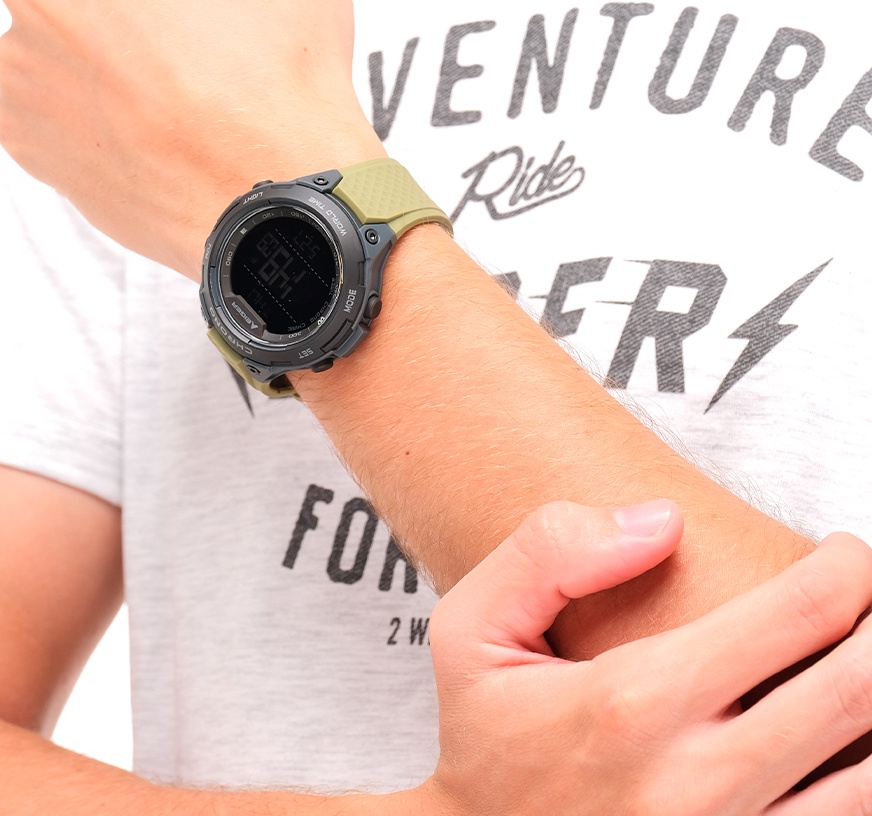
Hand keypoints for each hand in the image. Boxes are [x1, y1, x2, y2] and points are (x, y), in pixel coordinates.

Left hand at [0, 0, 382, 278]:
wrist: (271, 193)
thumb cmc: (284, 69)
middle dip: (137, 0)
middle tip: (204, 47)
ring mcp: (20, 65)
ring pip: (67, 43)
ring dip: (113, 60)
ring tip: (183, 98)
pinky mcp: (22, 137)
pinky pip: (56, 110)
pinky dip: (97, 117)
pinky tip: (153, 131)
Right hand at [419, 499, 871, 815]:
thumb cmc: (485, 735)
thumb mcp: (470, 627)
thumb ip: (549, 552)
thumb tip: (663, 521)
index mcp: (634, 701)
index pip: (796, 615)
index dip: (846, 569)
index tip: (845, 552)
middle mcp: (699, 780)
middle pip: (859, 690)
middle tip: (869, 594)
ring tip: (867, 652)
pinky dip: (864, 771)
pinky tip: (851, 735)